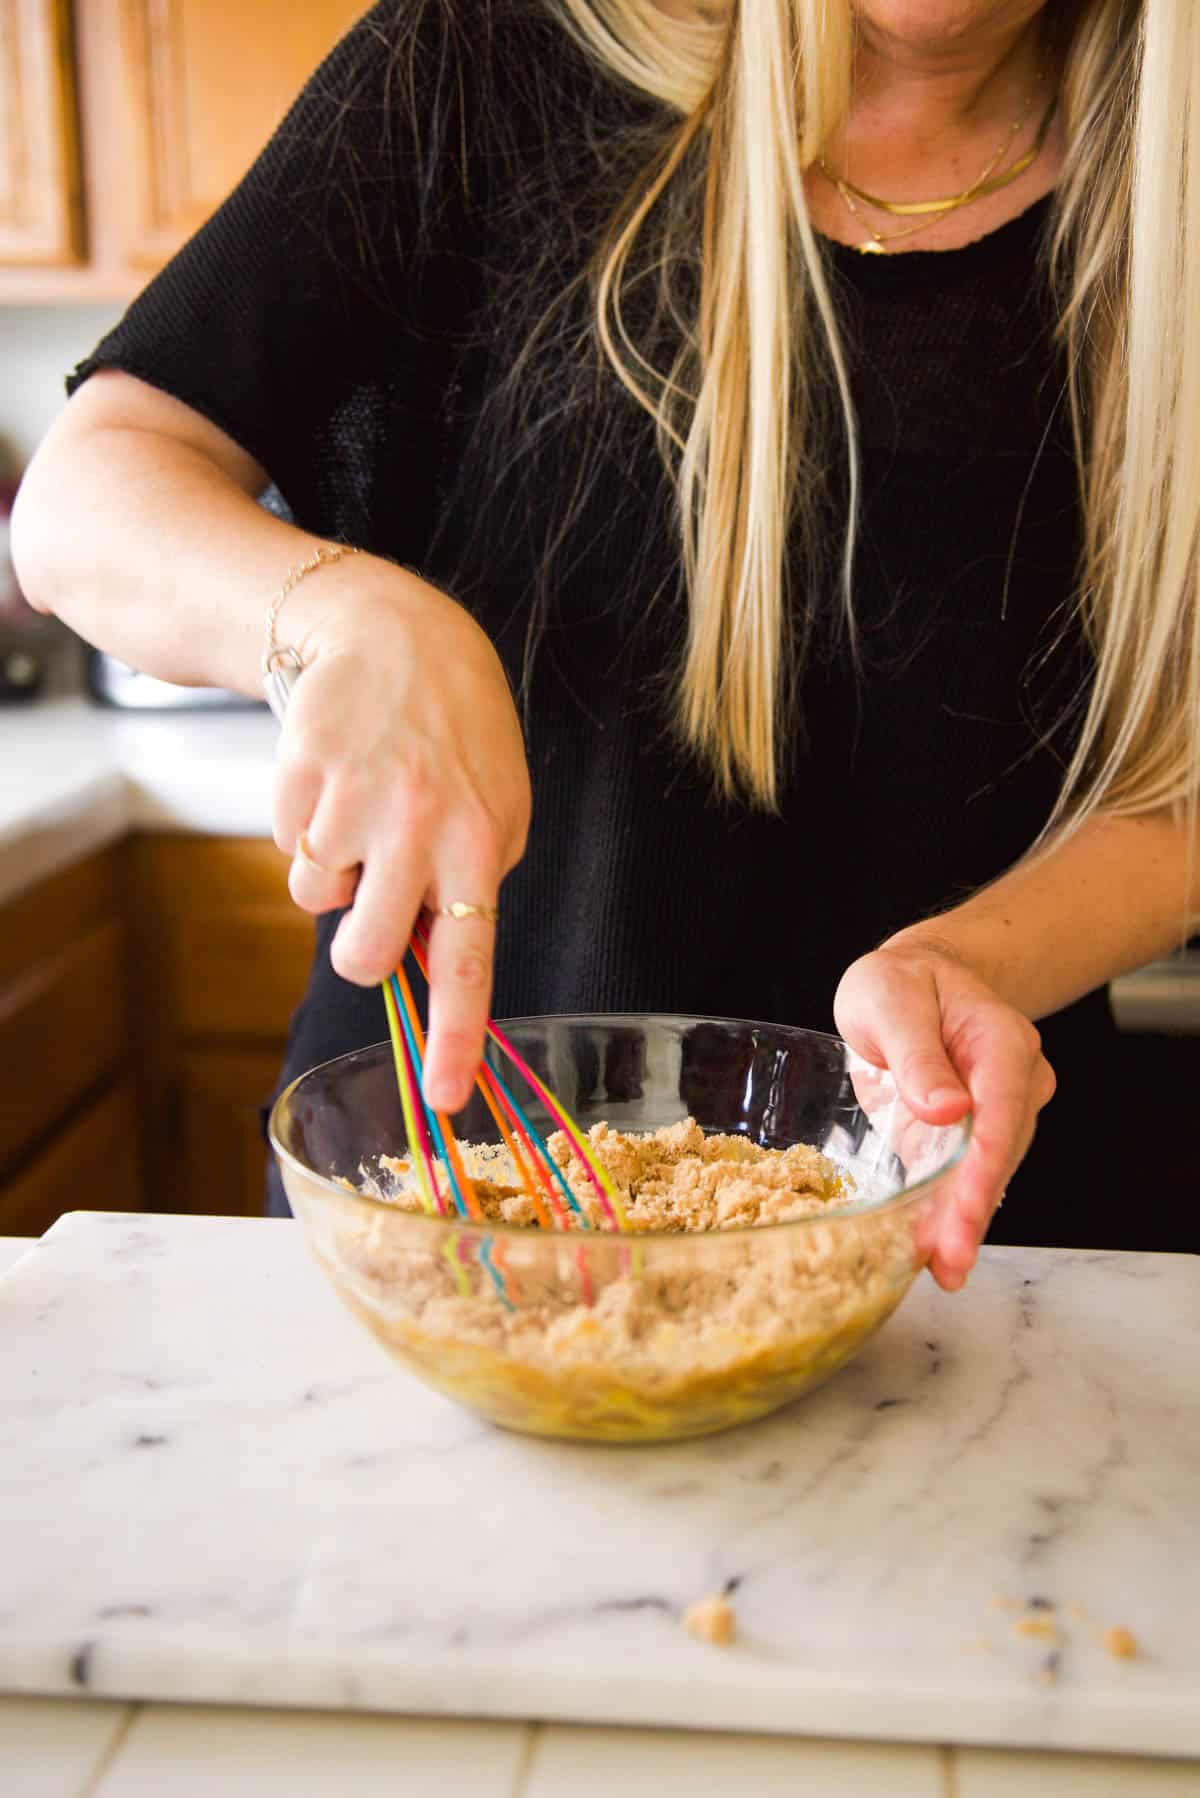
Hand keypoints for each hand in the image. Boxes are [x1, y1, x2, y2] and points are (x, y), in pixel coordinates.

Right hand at [272, 557, 530, 1112]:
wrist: (395, 636)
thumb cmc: (453, 736)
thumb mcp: (492, 808)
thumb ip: (469, 885)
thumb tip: (427, 961)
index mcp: (480, 845)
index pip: (469, 963)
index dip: (454, 1038)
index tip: (444, 1097)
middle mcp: (420, 829)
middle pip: (363, 957)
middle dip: (357, 948)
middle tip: (369, 900)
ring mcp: (356, 802)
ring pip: (313, 902)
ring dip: (330, 874)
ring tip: (361, 812)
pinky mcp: (301, 776)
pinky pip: (286, 847)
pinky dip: (304, 827)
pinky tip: (336, 779)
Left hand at [833, 938, 1055, 1291]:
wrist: (912, 983)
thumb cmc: (901, 984)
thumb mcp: (890, 999)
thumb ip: (916, 1051)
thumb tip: (947, 1109)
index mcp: (1002, 1041)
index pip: (1000, 1111)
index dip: (984, 1166)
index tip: (966, 1209)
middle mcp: (1013, 1081)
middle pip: (999, 1155)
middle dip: (974, 1211)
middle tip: (950, 1261)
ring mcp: (998, 1113)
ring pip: (986, 1176)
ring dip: (963, 1225)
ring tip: (941, 1271)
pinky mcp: (970, 1138)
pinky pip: (963, 1180)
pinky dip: (949, 1218)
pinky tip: (935, 1257)